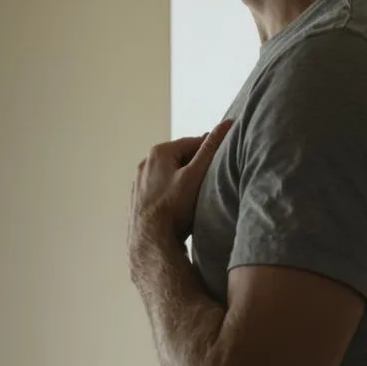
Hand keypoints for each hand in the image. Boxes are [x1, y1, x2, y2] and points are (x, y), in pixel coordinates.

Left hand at [129, 119, 233, 254]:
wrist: (150, 241)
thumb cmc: (174, 207)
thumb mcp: (197, 175)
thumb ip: (211, 149)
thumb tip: (227, 124)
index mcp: (159, 152)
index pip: (193, 142)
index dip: (211, 150)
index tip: (225, 160)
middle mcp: (145, 163)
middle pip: (181, 159)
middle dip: (197, 166)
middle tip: (214, 181)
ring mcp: (140, 182)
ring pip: (171, 175)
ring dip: (185, 180)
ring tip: (200, 195)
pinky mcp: (140, 199)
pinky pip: (162, 189)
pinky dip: (174, 193)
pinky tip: (183, 206)